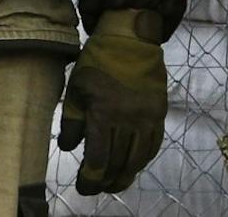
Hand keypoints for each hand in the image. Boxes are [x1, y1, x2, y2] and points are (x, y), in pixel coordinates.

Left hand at [57, 12, 168, 194]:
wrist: (130, 40)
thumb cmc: (97, 63)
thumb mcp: (76, 88)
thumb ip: (71, 121)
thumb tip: (69, 147)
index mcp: (103, 113)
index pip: (98, 159)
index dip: (90, 179)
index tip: (83, 187)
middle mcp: (127, 119)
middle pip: (118, 163)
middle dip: (105, 181)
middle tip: (97, 187)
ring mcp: (146, 117)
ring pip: (137, 159)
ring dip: (125, 175)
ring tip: (114, 183)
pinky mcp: (158, 113)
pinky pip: (153, 145)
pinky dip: (142, 160)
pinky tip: (133, 165)